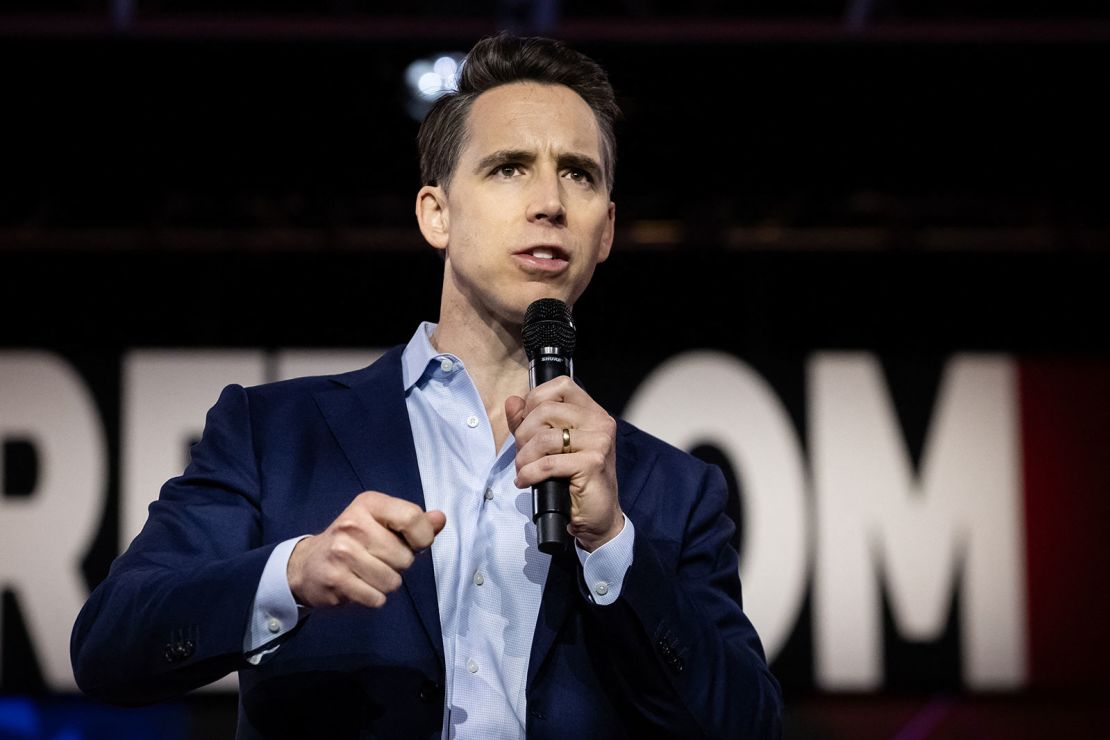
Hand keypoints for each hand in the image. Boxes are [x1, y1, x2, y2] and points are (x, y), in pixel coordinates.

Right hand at [286, 491, 445, 607]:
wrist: (308, 565)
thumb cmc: (355, 542)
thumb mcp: (383, 523)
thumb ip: (415, 522)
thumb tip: (440, 519)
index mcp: (369, 503)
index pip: (413, 518)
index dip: (422, 538)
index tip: (413, 544)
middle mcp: (353, 524)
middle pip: (405, 557)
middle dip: (399, 565)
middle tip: (379, 560)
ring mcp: (341, 552)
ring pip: (392, 581)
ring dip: (386, 583)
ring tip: (368, 573)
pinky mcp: (335, 579)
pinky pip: (376, 598)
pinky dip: (373, 597)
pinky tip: (358, 586)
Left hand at [506, 375, 622, 551]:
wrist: (597, 517)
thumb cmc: (573, 481)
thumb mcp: (548, 447)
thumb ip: (529, 422)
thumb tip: (512, 401)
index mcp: (592, 412)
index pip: (561, 385)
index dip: (535, 400)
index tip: (527, 425)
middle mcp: (600, 422)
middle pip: (546, 410)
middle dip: (523, 434)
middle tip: (522, 455)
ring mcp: (599, 442)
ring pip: (545, 437)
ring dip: (524, 457)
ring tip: (524, 470)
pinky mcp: (593, 464)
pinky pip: (549, 462)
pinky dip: (530, 473)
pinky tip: (527, 481)